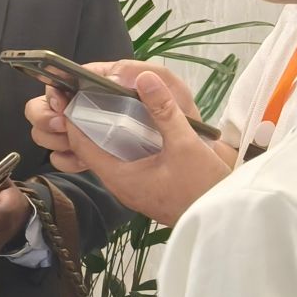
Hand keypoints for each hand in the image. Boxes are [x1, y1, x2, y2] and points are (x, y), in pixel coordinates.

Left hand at [42, 67, 230, 226]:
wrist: (224, 220)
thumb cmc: (202, 186)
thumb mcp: (185, 144)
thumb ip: (164, 110)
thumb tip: (144, 77)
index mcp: (118, 175)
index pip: (81, 144)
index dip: (74, 118)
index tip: (73, 94)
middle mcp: (119, 184)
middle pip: (91, 149)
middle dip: (88, 121)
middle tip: (89, 92)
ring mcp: (132, 188)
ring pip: (108, 155)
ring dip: (106, 132)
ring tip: (108, 102)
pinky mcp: (145, 188)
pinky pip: (124, 161)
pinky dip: (122, 143)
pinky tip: (133, 125)